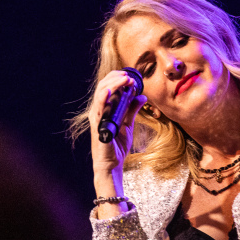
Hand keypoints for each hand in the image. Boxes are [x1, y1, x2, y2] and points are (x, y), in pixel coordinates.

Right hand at [88, 70, 145, 215]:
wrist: (112, 165)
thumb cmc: (117, 145)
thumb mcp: (129, 124)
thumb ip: (133, 109)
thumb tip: (143, 96)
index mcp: (105, 109)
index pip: (108, 87)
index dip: (117, 78)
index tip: (131, 74)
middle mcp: (98, 111)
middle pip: (103, 87)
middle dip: (116, 78)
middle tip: (130, 75)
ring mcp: (96, 118)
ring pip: (100, 94)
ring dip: (113, 84)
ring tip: (125, 79)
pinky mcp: (97, 126)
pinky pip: (98, 110)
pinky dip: (102, 98)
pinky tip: (108, 90)